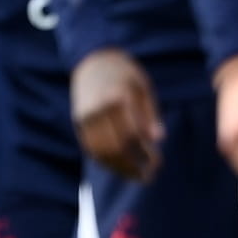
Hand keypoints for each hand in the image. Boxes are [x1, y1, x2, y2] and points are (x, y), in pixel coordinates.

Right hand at [71, 49, 163, 181]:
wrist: (93, 60)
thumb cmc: (124, 73)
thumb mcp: (143, 87)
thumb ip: (150, 113)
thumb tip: (159, 139)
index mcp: (118, 97)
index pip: (133, 135)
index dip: (145, 154)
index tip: (158, 164)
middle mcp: (98, 108)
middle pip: (116, 147)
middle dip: (133, 166)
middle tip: (148, 176)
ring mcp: (85, 116)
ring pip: (101, 152)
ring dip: (119, 168)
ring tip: (136, 176)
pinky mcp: (78, 122)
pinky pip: (91, 149)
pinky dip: (106, 161)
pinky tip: (120, 167)